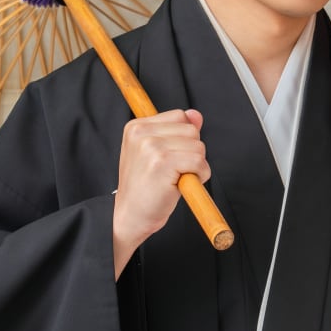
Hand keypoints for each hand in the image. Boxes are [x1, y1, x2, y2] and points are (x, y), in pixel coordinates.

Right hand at [112, 108, 210, 275]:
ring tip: (174, 178)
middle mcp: (141, 132)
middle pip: (192, 130)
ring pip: (198, 146)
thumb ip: (177, 130)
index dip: (184, 140)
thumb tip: (196, 114)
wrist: (130, 216)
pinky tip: (181, 185)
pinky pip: (200, 162)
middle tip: (172, 171)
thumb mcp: (158, 153)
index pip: (180, 116)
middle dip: (192, 152)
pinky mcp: (162, 163)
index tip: (168, 158)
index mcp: (136, 126)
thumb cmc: (146, 187)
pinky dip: (200, 176)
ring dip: (196, 165)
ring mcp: (151, 147)